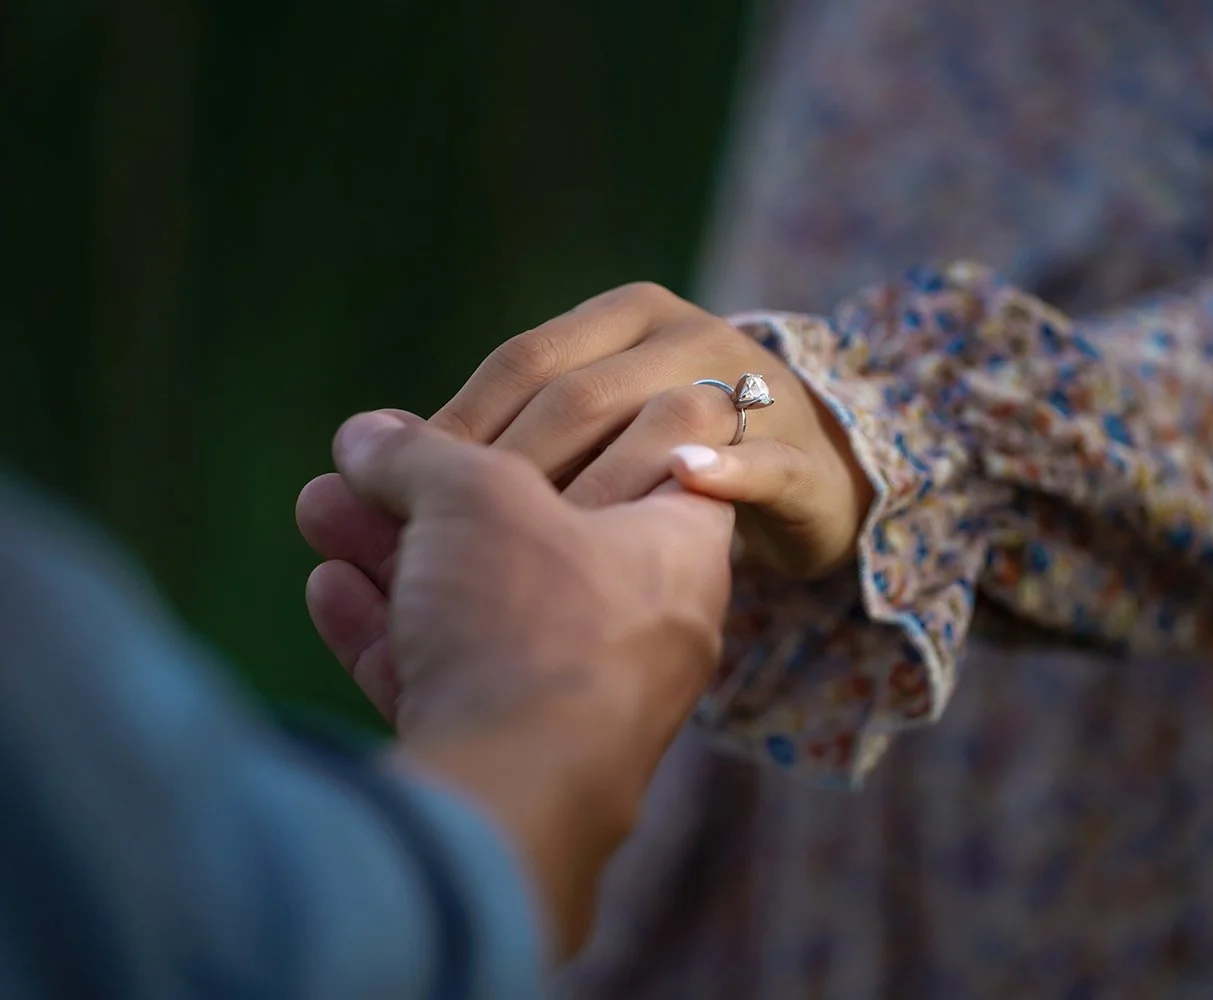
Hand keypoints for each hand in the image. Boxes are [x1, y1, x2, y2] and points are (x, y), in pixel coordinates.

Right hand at [296, 410, 733, 954]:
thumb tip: (369, 436)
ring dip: (396, 559)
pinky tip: (327, 590)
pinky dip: (393, 633)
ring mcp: (581, 699)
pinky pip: (456, 678)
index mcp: (679, 551)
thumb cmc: (535, 618)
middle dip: (436, 500)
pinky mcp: (518, 756)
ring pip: (482, 609)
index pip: (653, 463)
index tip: (504, 408)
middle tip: (366, 469)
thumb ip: (422, 454)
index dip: (580, 423)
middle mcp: (646, 627)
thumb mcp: (476, 496)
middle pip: (538, 539)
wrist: (513, 796)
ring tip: (320, 511)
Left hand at [428, 282, 873, 578]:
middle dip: (510, 467)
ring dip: (596, 486)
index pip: (527, 360)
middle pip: (582, 394)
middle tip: (451, 541)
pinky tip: (682, 491)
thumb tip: (372, 444)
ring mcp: (750, 390)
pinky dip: (722, 477)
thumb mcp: (593, 422)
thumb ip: (505, 425)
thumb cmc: (669, 454)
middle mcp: (689, 334)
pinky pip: (759, 466)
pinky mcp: (800, 456)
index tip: (398, 490)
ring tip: (541, 544)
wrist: (809, 477)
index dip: (461, 423)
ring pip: (661, 423)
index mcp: (626, 315)